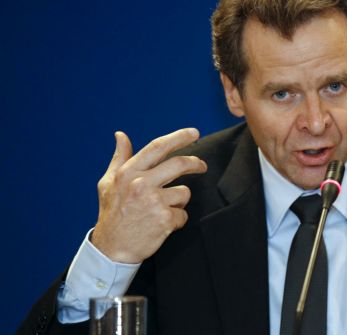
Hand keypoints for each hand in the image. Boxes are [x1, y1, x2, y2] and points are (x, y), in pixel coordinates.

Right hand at [91, 128, 207, 263]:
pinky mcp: (164, 219)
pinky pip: (183, 213)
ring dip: (179, 200)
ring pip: (184, 192)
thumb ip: (120, 158)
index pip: (157, 147)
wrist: (112, 249)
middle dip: (195, 163)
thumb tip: (121, 135)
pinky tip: (163, 224)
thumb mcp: (108, 183)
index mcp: (128, 173)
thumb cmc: (112, 214)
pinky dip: (177, 219)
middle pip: (179, 164)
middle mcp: (141, 184)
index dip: (178, 137)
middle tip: (201, 166)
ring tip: (164, 209)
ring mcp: (154, 202)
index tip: (194, 133)